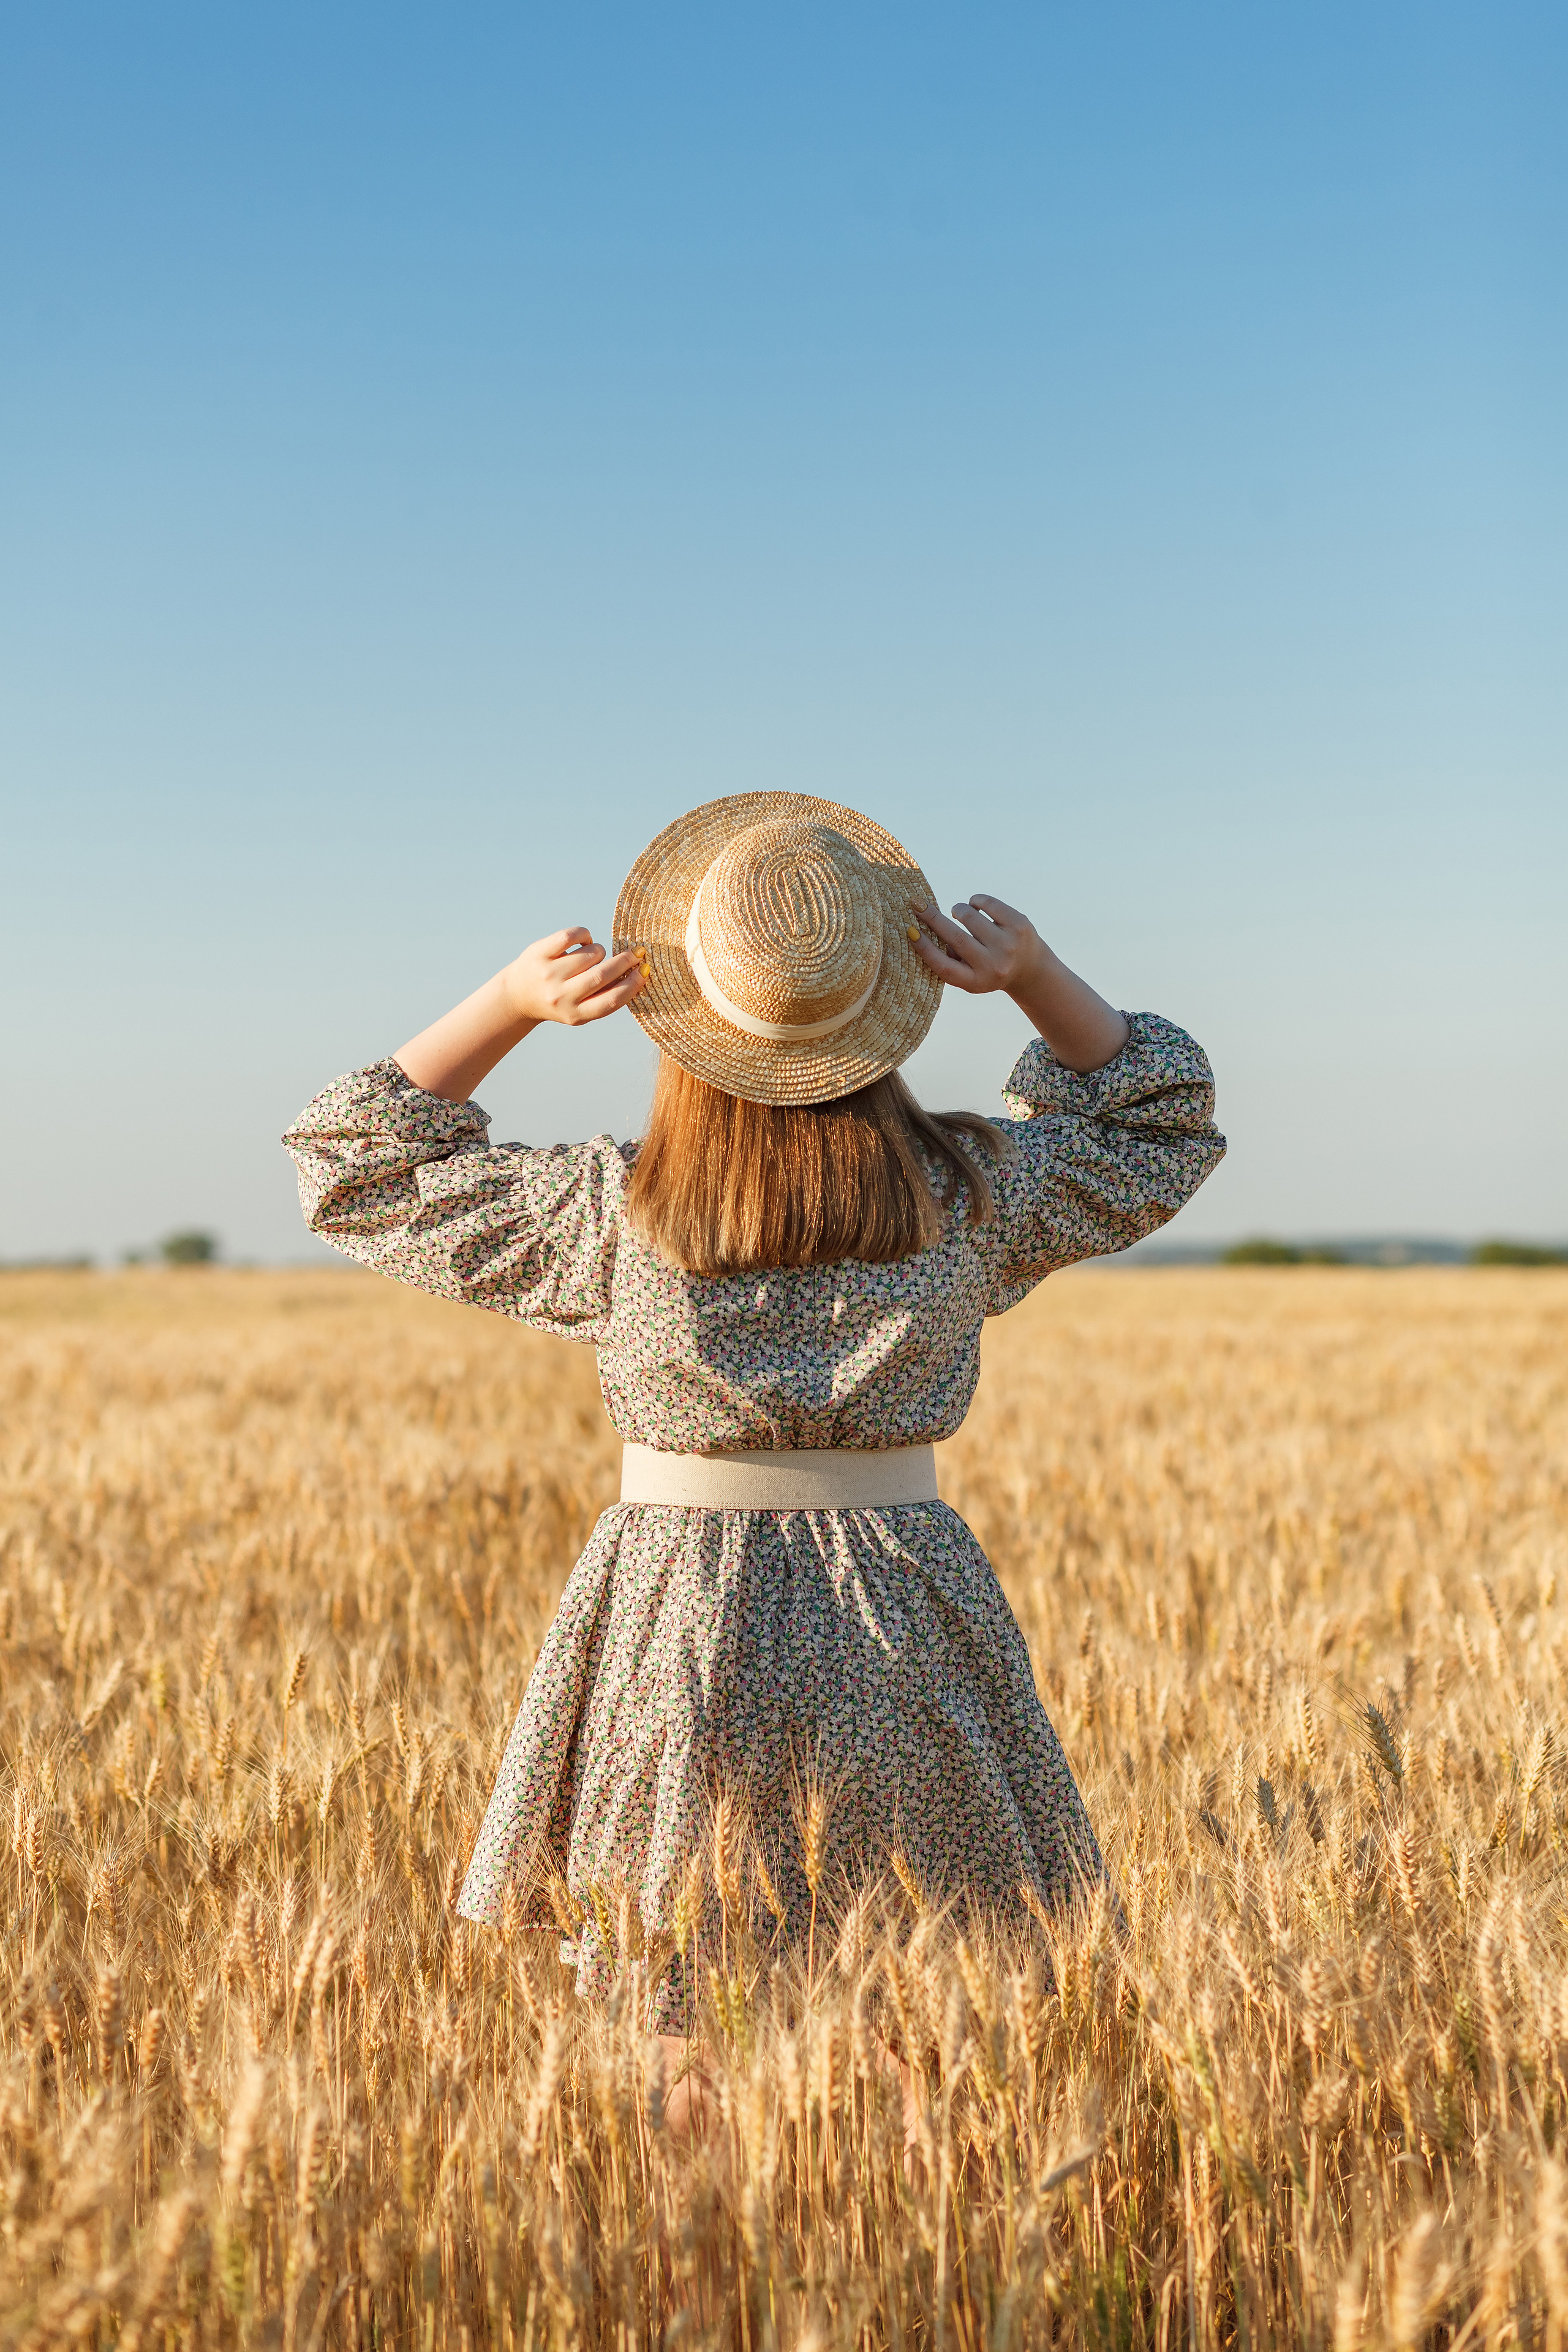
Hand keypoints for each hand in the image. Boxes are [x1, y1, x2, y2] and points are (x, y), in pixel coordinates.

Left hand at [502, 929, 646, 1028]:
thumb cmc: (559, 1001)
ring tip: (592, 956)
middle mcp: (561, 996)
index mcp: (575, 1014)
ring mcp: (549, 974)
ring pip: (591, 953)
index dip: (632, 985)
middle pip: (602, 975)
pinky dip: (584, 935)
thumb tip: (639, 974)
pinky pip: (572, 935)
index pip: (611, 1000)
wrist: (518, 996)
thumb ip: (604, 997)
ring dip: (599, 951)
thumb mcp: (580, 1010)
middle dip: (624, 962)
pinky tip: (583, 942)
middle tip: (637, 953)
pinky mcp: (539, 953)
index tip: (645, 972)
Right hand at [911, 896, 1049, 998]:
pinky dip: (976, 900)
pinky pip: (989, 903)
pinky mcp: (1020, 926)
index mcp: (976, 982)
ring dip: (958, 909)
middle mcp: (993, 966)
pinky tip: (975, 905)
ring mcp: (1008, 945)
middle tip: (916, 904)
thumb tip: (918, 930)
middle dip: (932, 918)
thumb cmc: (987, 969)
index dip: (925, 948)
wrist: (1030, 969)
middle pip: (955, 938)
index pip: (944, 966)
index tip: (910, 930)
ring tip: (957, 911)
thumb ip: (947, 958)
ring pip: (971, 916)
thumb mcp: (969, 974)